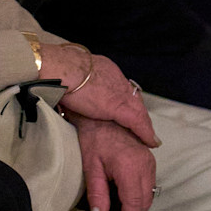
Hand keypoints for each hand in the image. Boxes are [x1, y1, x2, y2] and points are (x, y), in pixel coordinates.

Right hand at [43, 44, 158, 145]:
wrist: (61, 69)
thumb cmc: (58, 70)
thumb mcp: (72, 74)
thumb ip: (78, 81)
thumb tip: (73, 88)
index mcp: (104, 69)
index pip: (120, 87)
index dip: (126, 100)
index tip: (128, 110)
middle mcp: (116, 79)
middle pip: (133, 98)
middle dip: (138, 113)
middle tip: (144, 127)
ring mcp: (119, 93)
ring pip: (139, 110)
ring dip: (144, 125)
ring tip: (150, 138)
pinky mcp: (118, 106)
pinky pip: (137, 122)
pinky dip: (144, 132)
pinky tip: (151, 141)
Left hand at [75, 117, 156, 210]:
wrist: (103, 115)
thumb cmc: (94, 138)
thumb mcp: (91, 167)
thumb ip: (97, 194)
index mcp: (130, 168)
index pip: (134, 204)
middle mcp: (145, 165)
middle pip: (145, 202)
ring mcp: (149, 162)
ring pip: (149, 195)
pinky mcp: (149, 160)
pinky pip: (149, 185)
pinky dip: (140, 199)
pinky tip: (127, 205)